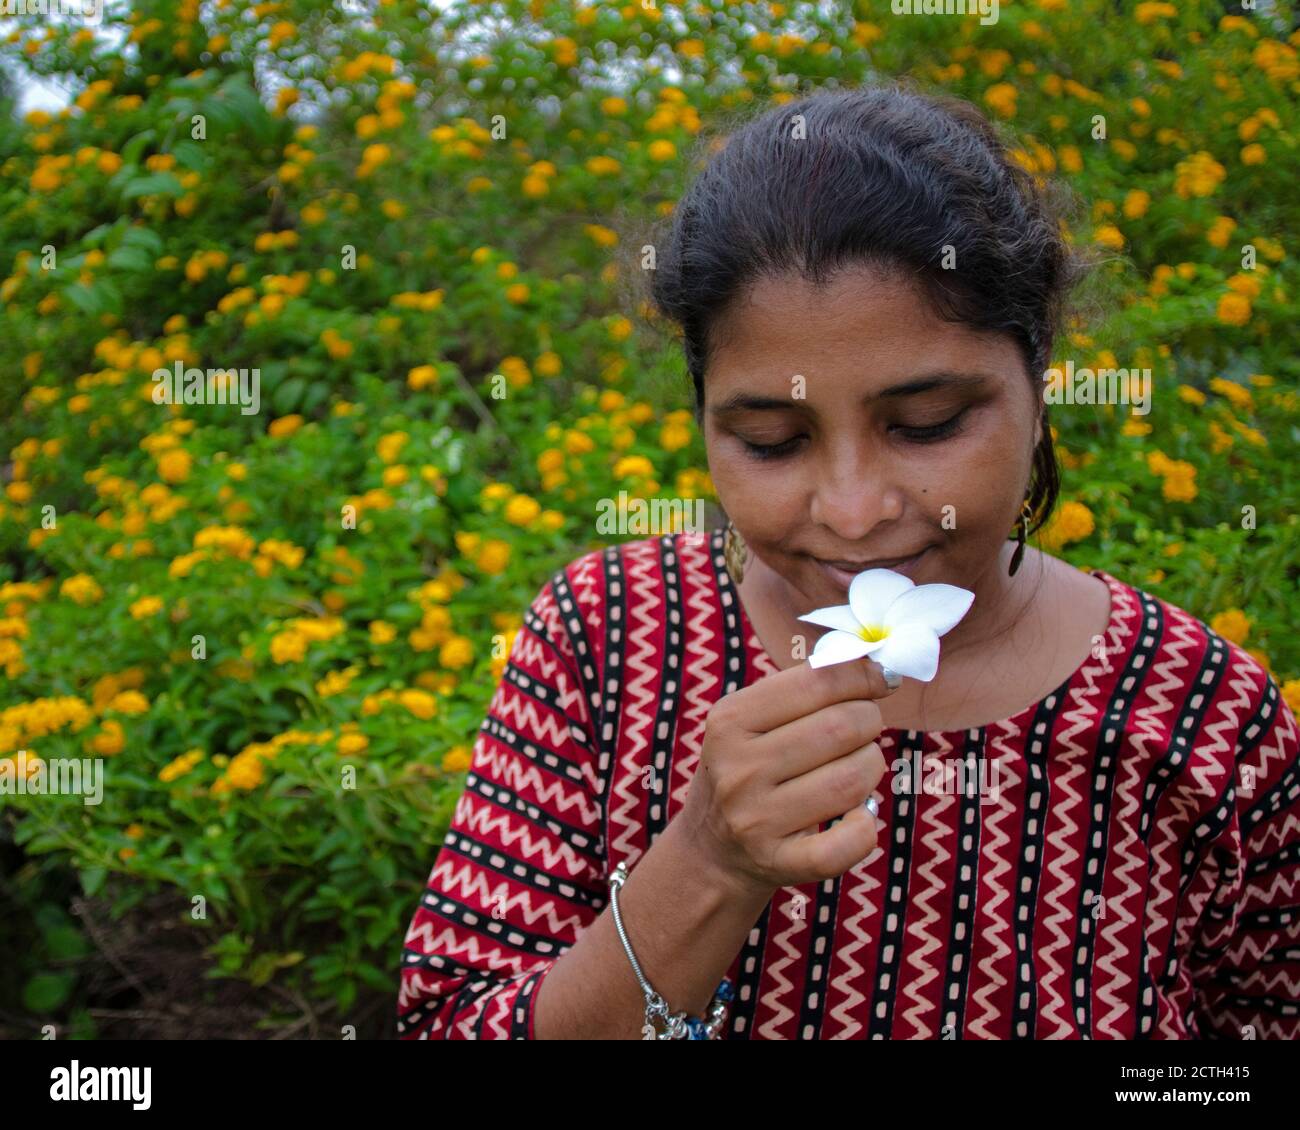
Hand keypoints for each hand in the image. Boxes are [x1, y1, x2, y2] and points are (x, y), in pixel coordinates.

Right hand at [679, 657, 898, 896]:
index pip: (816, 683)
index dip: (861, 676)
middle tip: (864, 729)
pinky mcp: (779, 862)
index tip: (881, 679)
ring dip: (871, 769)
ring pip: (852, 781)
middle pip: (842, 728)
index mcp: (729, 721)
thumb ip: (804, 690)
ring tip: (857, 768)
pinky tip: (859, 816)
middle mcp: (738, 768)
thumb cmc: (747, 769)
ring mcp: (756, 819)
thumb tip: (878, 668)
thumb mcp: (750, 722)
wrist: (710, 851)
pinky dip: (867, 826)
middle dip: (870, 722)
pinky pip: (848, 843)